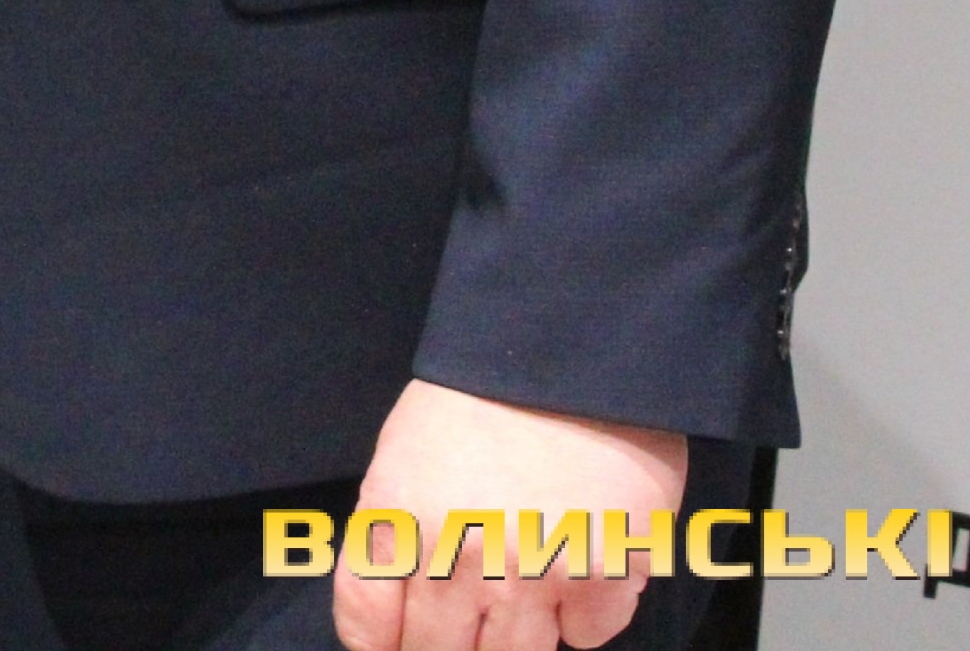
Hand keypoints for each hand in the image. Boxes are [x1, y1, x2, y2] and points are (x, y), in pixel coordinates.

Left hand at [332, 377, 687, 650]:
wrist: (570, 348)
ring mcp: (533, 573)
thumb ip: (394, 532)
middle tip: (468, 617)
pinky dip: (584, 615)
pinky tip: (582, 566)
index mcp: (399, 518)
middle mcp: (457, 557)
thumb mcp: (405, 453)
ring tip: (525, 586)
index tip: (397, 641)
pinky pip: (587, 637)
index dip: (380, 644)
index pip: (366, 626)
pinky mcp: (604, 575)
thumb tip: (395, 612)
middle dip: (444, 645)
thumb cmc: (480, 396)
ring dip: (515, 635)